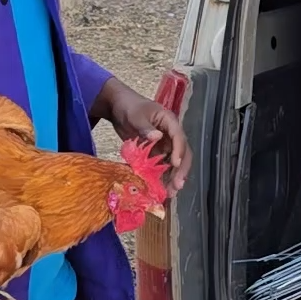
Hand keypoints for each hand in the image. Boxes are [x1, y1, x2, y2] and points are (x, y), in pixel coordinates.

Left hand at [91, 77, 191, 194]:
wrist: (118, 108)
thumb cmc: (129, 107)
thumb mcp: (136, 115)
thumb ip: (145, 127)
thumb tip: (157, 137)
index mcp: (169, 122)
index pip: (179, 137)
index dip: (179, 151)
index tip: (176, 164)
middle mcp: (170, 135)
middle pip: (182, 153)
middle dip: (181, 170)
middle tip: (177, 185)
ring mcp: (164, 145)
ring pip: (173, 163)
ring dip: (173, 177)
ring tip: (170, 193)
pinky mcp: (155, 152)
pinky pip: (161, 166)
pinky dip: (161, 177)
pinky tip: (159, 189)